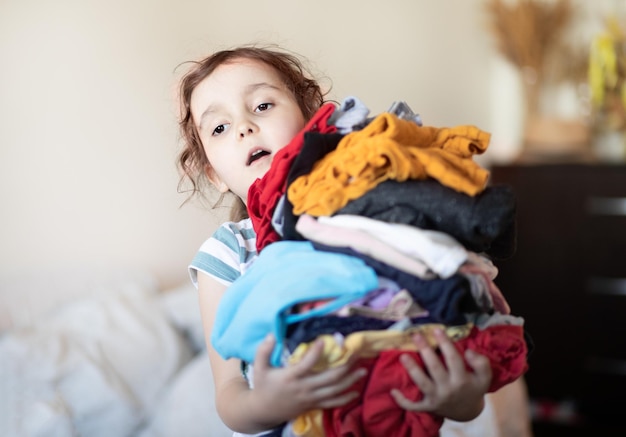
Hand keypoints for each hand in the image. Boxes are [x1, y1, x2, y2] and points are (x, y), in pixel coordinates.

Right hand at [250, 334, 367, 424]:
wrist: (263, 411)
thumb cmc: (263, 386)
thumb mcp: (259, 367)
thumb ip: (263, 350)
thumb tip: (271, 334)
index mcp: (291, 377)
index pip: (306, 364)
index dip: (316, 352)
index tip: (324, 340)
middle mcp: (303, 388)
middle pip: (329, 378)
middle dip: (345, 366)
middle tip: (356, 354)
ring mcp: (310, 398)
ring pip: (334, 390)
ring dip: (350, 380)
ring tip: (362, 370)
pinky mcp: (313, 405)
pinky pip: (332, 403)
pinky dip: (345, 398)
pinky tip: (355, 392)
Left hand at [390, 328, 491, 420]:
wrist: (467, 412)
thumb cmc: (473, 387)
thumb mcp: (484, 377)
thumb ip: (481, 363)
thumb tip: (468, 352)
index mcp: (462, 379)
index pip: (453, 358)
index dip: (445, 343)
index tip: (437, 329)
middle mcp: (448, 389)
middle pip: (434, 368)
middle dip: (425, 351)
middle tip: (416, 335)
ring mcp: (436, 398)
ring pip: (422, 383)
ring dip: (412, 370)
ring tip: (403, 356)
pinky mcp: (427, 406)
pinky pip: (413, 405)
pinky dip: (402, 401)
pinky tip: (392, 391)